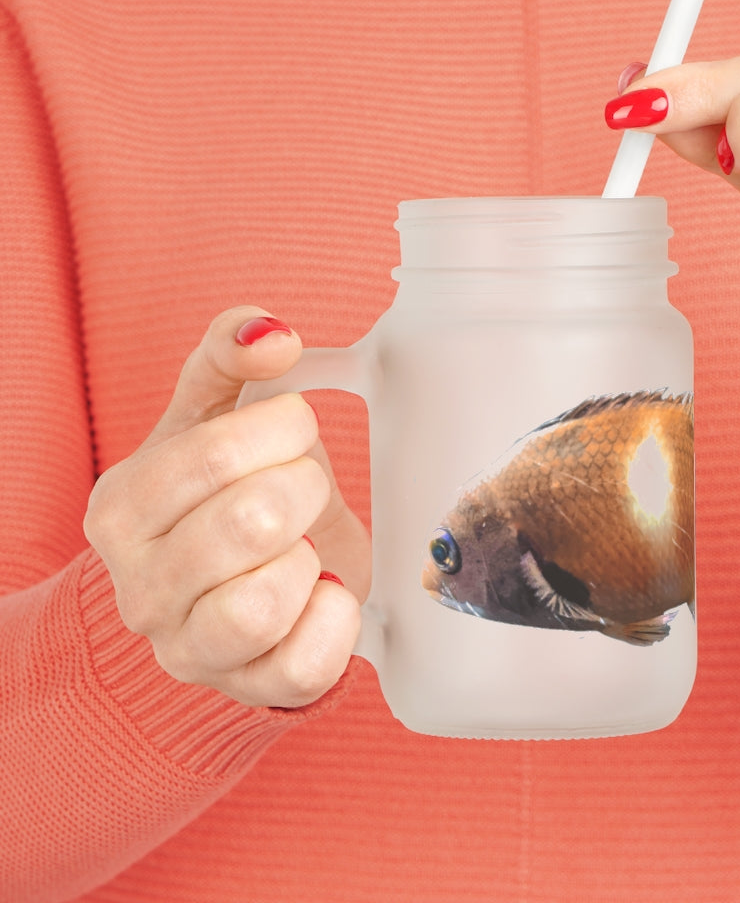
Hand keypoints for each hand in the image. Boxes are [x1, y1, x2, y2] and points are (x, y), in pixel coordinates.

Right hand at [84, 307, 369, 707]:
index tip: (295, 429)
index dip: (283, 429)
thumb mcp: (212, 414)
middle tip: (304, 488)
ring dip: (310, 558)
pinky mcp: (248, 688)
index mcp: (122, 508)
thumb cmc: (222, 493)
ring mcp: (189, 649)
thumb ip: (229, 356)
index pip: (215, 455)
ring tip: (303, 545)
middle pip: (251, 522)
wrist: (229, 583)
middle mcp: (139, 588)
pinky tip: (323, 590)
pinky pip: (304, 665)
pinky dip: (335, 618)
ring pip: (264, 603)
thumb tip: (271, 332)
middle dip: (304, 488)